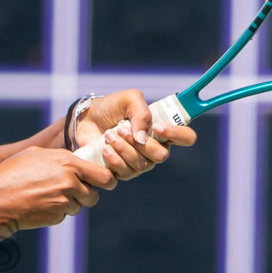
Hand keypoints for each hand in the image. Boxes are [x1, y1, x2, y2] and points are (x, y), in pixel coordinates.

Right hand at [0, 147, 114, 240]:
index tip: (102, 182)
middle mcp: (69, 182)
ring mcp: (63, 201)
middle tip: (74, 193)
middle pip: (94, 195)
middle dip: (87, 195)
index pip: (103, 175)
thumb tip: (76, 161)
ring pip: (79, 206)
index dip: (104, 180)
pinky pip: (64, 215)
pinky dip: (55, 212)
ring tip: (45, 196)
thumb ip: (60, 157)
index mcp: (67, 163)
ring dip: (68, 204)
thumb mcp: (34, 155)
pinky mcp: (55, 217)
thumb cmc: (9, 174)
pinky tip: (37, 205)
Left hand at [75, 90, 197, 180]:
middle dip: (140, 143)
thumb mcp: (128, 99)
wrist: (85, 119)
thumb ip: (141, 113)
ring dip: (124, 149)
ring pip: (142, 165)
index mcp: (163, 130)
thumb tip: (142, 139)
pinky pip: (126, 173)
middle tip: (120, 129)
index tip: (159, 127)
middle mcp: (154, 148)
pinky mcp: (123, 171)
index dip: (177, 134)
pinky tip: (105, 149)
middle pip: (161, 156)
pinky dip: (114, 160)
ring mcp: (140, 162)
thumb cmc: (111, 107)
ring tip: (108, 135)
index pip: (186, 137)